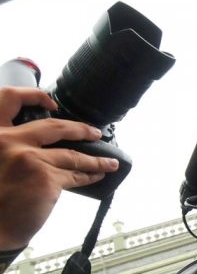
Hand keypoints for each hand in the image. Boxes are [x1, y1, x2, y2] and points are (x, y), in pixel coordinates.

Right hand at [0, 87, 118, 249]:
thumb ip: (15, 146)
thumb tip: (51, 144)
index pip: (9, 99)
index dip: (33, 95)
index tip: (52, 103)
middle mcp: (9, 141)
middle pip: (54, 126)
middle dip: (80, 129)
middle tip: (95, 132)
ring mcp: (29, 158)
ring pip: (73, 155)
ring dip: (96, 159)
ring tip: (109, 162)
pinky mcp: (46, 178)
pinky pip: (76, 175)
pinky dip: (90, 175)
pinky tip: (98, 175)